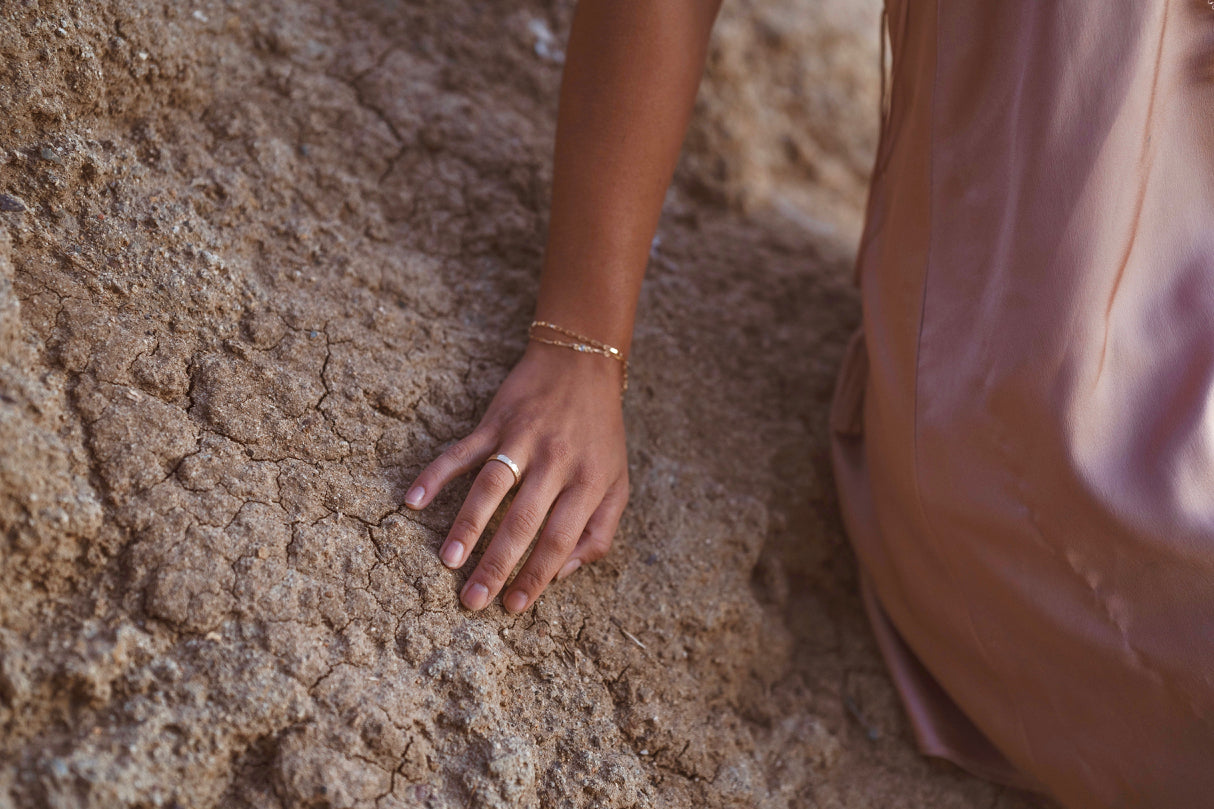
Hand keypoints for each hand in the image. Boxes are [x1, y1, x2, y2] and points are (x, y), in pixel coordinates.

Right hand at [404, 341, 628, 612]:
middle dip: (496, 565)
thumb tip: (562, 574)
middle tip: (472, 601)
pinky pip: (461, 451)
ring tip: (448, 560)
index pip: (559, 539)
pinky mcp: (495, 421)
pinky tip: (414, 500)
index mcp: (588, 482)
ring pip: (491, 487)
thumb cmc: (600, 434)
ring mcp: (522, 439)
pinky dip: (436, 475)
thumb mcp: (617, 483)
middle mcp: (556, 462)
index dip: (536, 577)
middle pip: (523, 522)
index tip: (512, 608)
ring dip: (467, 525)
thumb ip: (598, 532)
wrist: (582, 365)